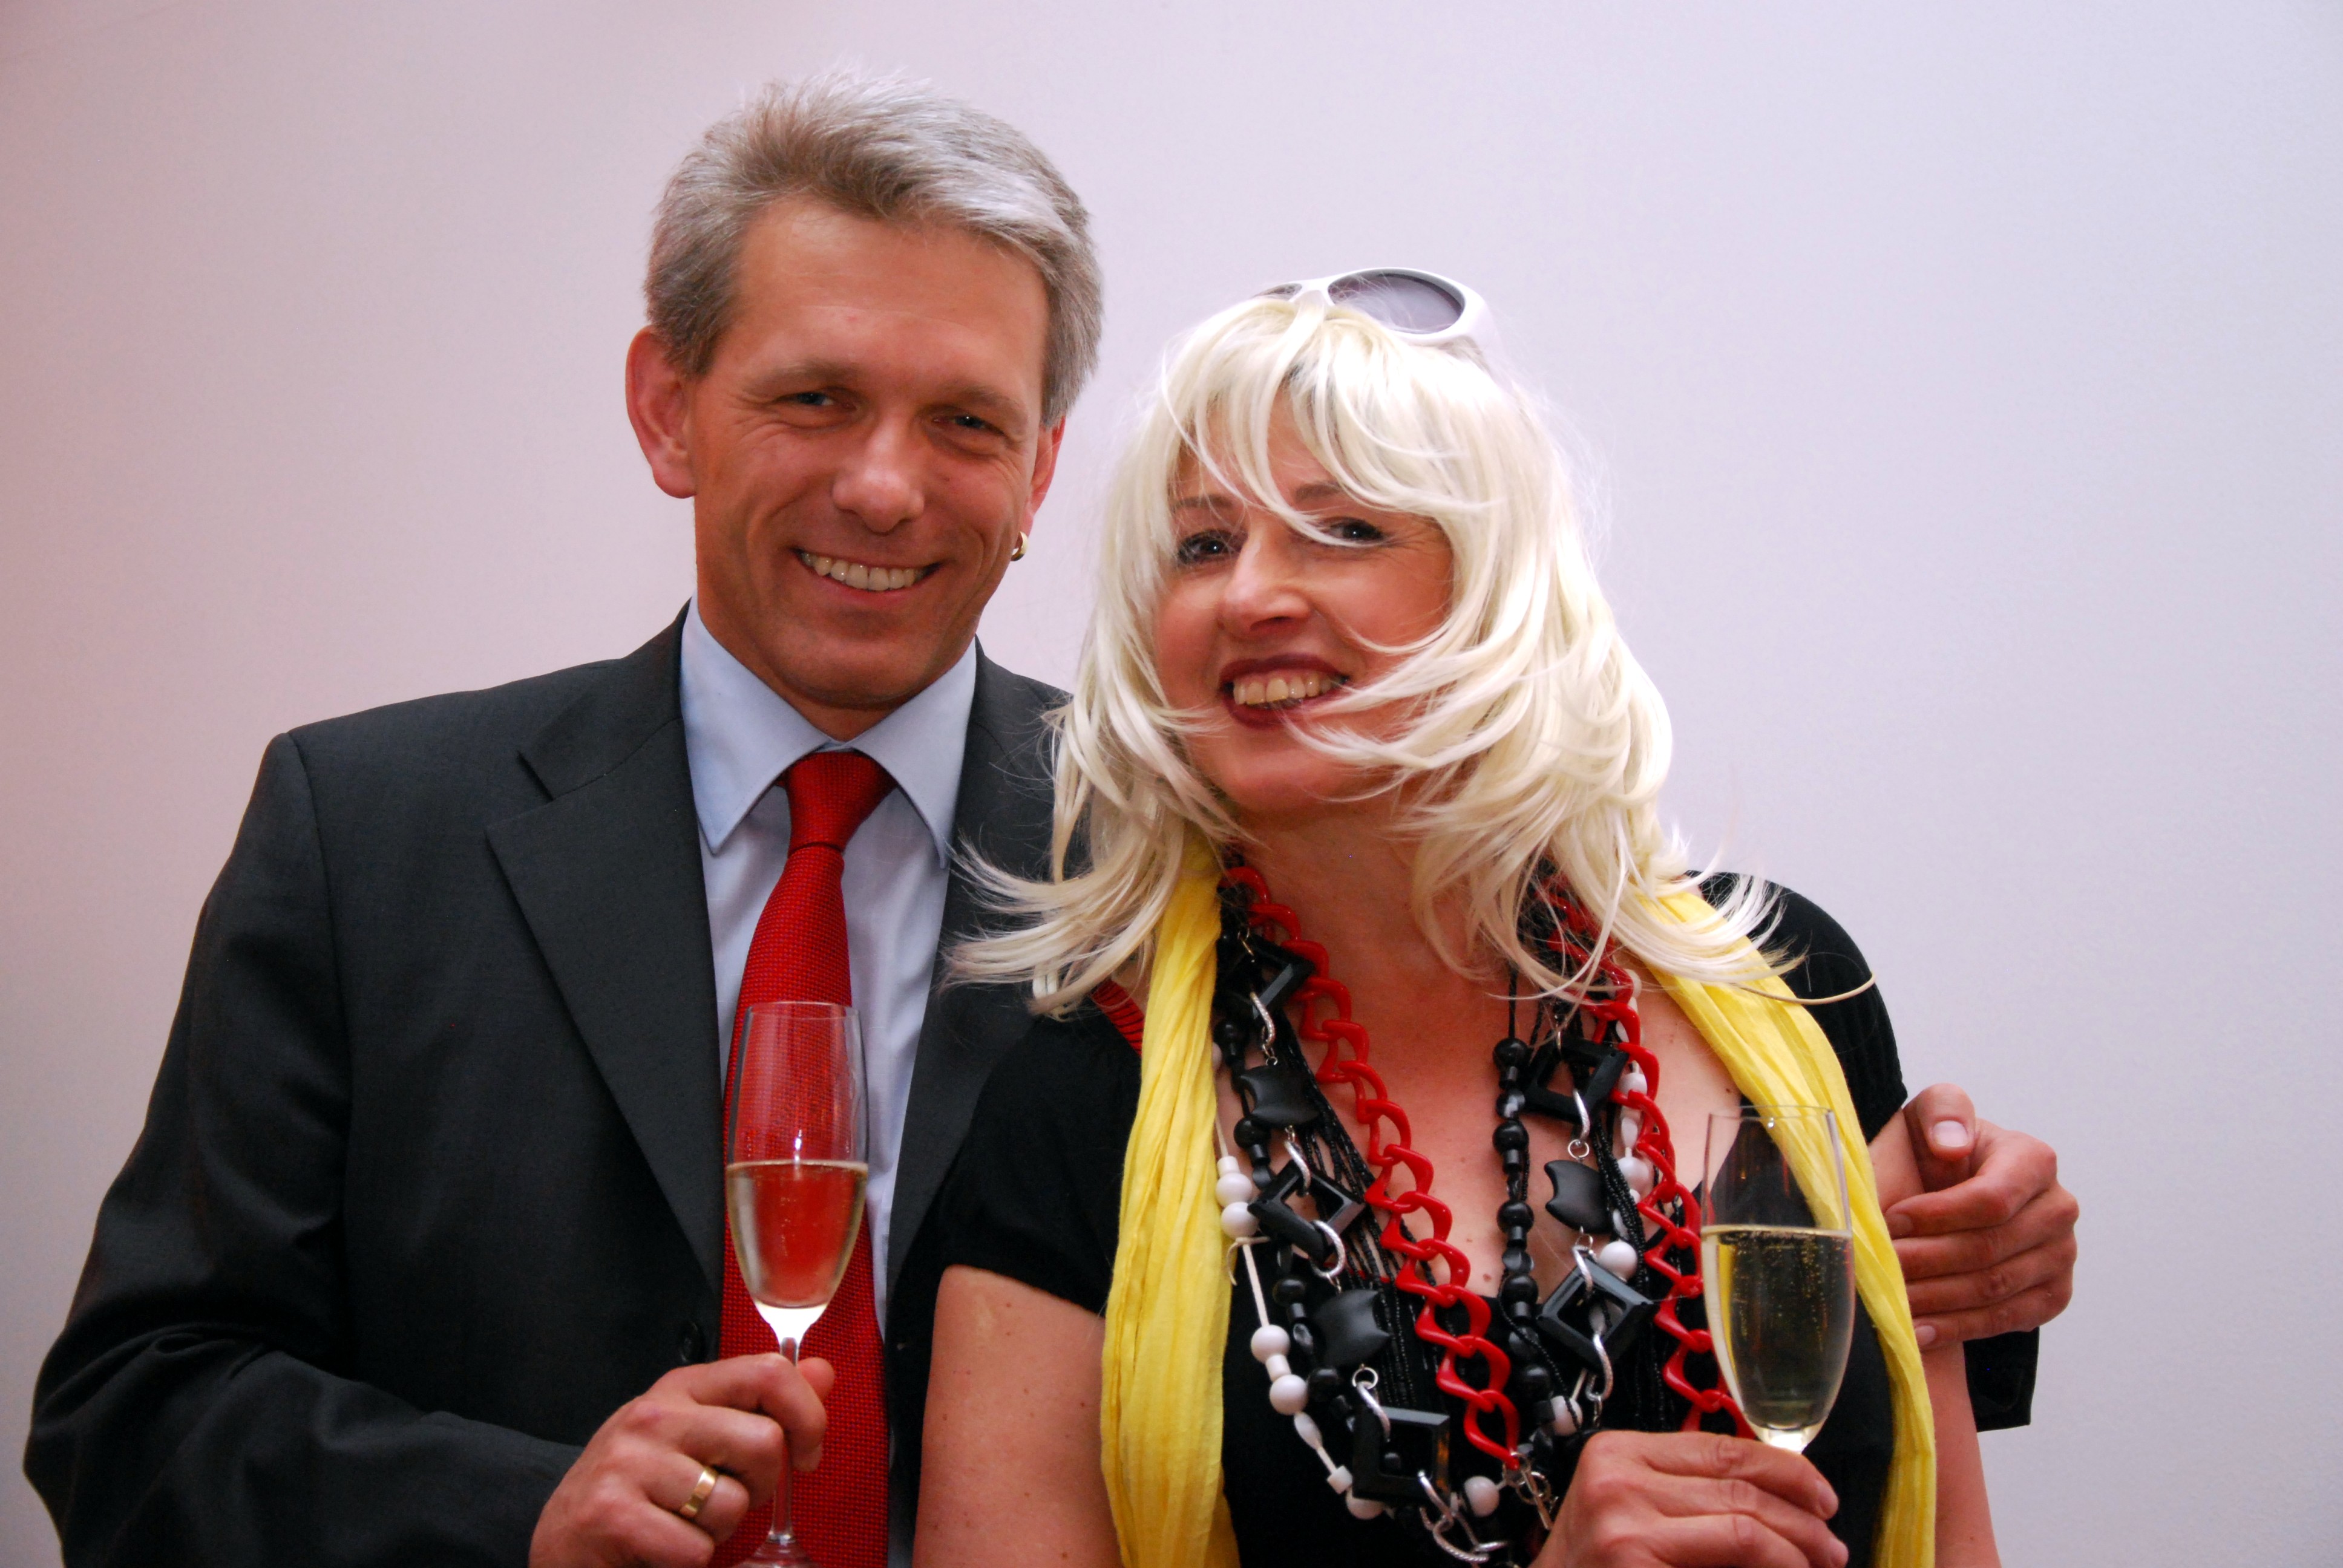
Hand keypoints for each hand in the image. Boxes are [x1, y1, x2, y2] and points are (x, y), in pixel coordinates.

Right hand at [530, 1353, 834, 1567]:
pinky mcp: (611, 1513)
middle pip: (764, 1442)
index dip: (808, 1417)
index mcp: (682, 1388)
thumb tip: (822, 1373)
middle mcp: (654, 1414)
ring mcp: (628, 1461)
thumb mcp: (699, 1434)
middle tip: (723, 1499)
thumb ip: (761, 1406)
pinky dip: (689, 1559)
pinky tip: (660, 1545)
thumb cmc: (641, 1488)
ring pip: (731, 1503)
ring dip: (719, 1529)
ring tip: (683, 1522)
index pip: (769, 1372)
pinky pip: (695, 1547)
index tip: (806, 1455)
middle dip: (759, 1487)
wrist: (564, 1538)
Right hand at [1536, 1430, 1845, 1567]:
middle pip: (1739, 1484)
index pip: (1723, 1446)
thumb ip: (1689, 1496)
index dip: (1786, 1469)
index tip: (1820, 1496)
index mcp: (1618, 1451)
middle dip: (1803, 1515)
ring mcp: (1625, 1519)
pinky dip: (1777, 1565)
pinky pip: (1736, 1554)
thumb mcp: (1631, 1512)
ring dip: (1798, 1545)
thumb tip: (1780, 1501)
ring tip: (1822, 1562)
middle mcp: (1618, 1476)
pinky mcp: (1636, 1555)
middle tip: (1831, 1544)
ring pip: (1745, 1520)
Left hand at [1889, 1084, 2079, 1346]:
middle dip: (1928, 1261)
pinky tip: (1919, 1330)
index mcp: (2034, 1160)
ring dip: (1938, 1299)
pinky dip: (1959, 1327)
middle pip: (1990, 1249)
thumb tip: (1952, 1145)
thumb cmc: (1932, 1153)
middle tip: (1884, 1268)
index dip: (1939, 1215)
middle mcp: (2058, 1208)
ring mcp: (2061, 1254)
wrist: (1947, 1193)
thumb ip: (1942, 1112)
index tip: (1891, 1221)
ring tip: (1893, 1301)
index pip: (1991, 1199)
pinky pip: (2008, 1319)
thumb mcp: (1928, 1117)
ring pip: (1995, 1289)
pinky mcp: (2053, 1294)